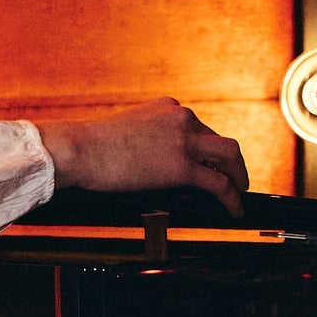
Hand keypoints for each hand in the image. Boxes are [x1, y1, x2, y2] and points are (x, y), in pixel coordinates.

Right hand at [36, 101, 248, 217]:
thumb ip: (144, 139)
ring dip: (238, 175)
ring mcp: (183, 141)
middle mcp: (180, 118)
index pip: (198, 127)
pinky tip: (234, 209)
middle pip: (219, 140)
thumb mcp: (123, 131)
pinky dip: (231, 197)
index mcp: (167, 107)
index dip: (206, 149)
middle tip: (234, 177)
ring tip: (240, 192)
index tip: (208, 163)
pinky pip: (218, 183)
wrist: (77, 149)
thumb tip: (147, 162)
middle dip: (230, 161)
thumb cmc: (86, 145)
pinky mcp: (181, 166)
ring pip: (229, 155)